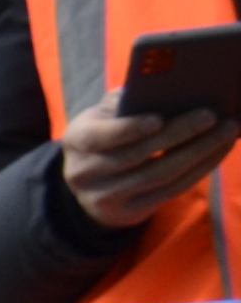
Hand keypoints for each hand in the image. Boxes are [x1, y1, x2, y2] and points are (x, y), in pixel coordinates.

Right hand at [62, 93, 232, 230]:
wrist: (92, 182)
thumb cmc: (108, 133)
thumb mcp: (105, 116)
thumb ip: (125, 102)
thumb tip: (166, 89)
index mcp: (76, 141)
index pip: (100, 137)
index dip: (129, 129)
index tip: (158, 118)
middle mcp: (84, 173)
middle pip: (136, 156)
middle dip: (177, 134)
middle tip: (211, 115)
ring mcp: (104, 198)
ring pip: (158, 175)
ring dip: (198, 152)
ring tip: (227, 130)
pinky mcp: (128, 213)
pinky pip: (170, 191)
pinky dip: (200, 169)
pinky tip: (219, 150)